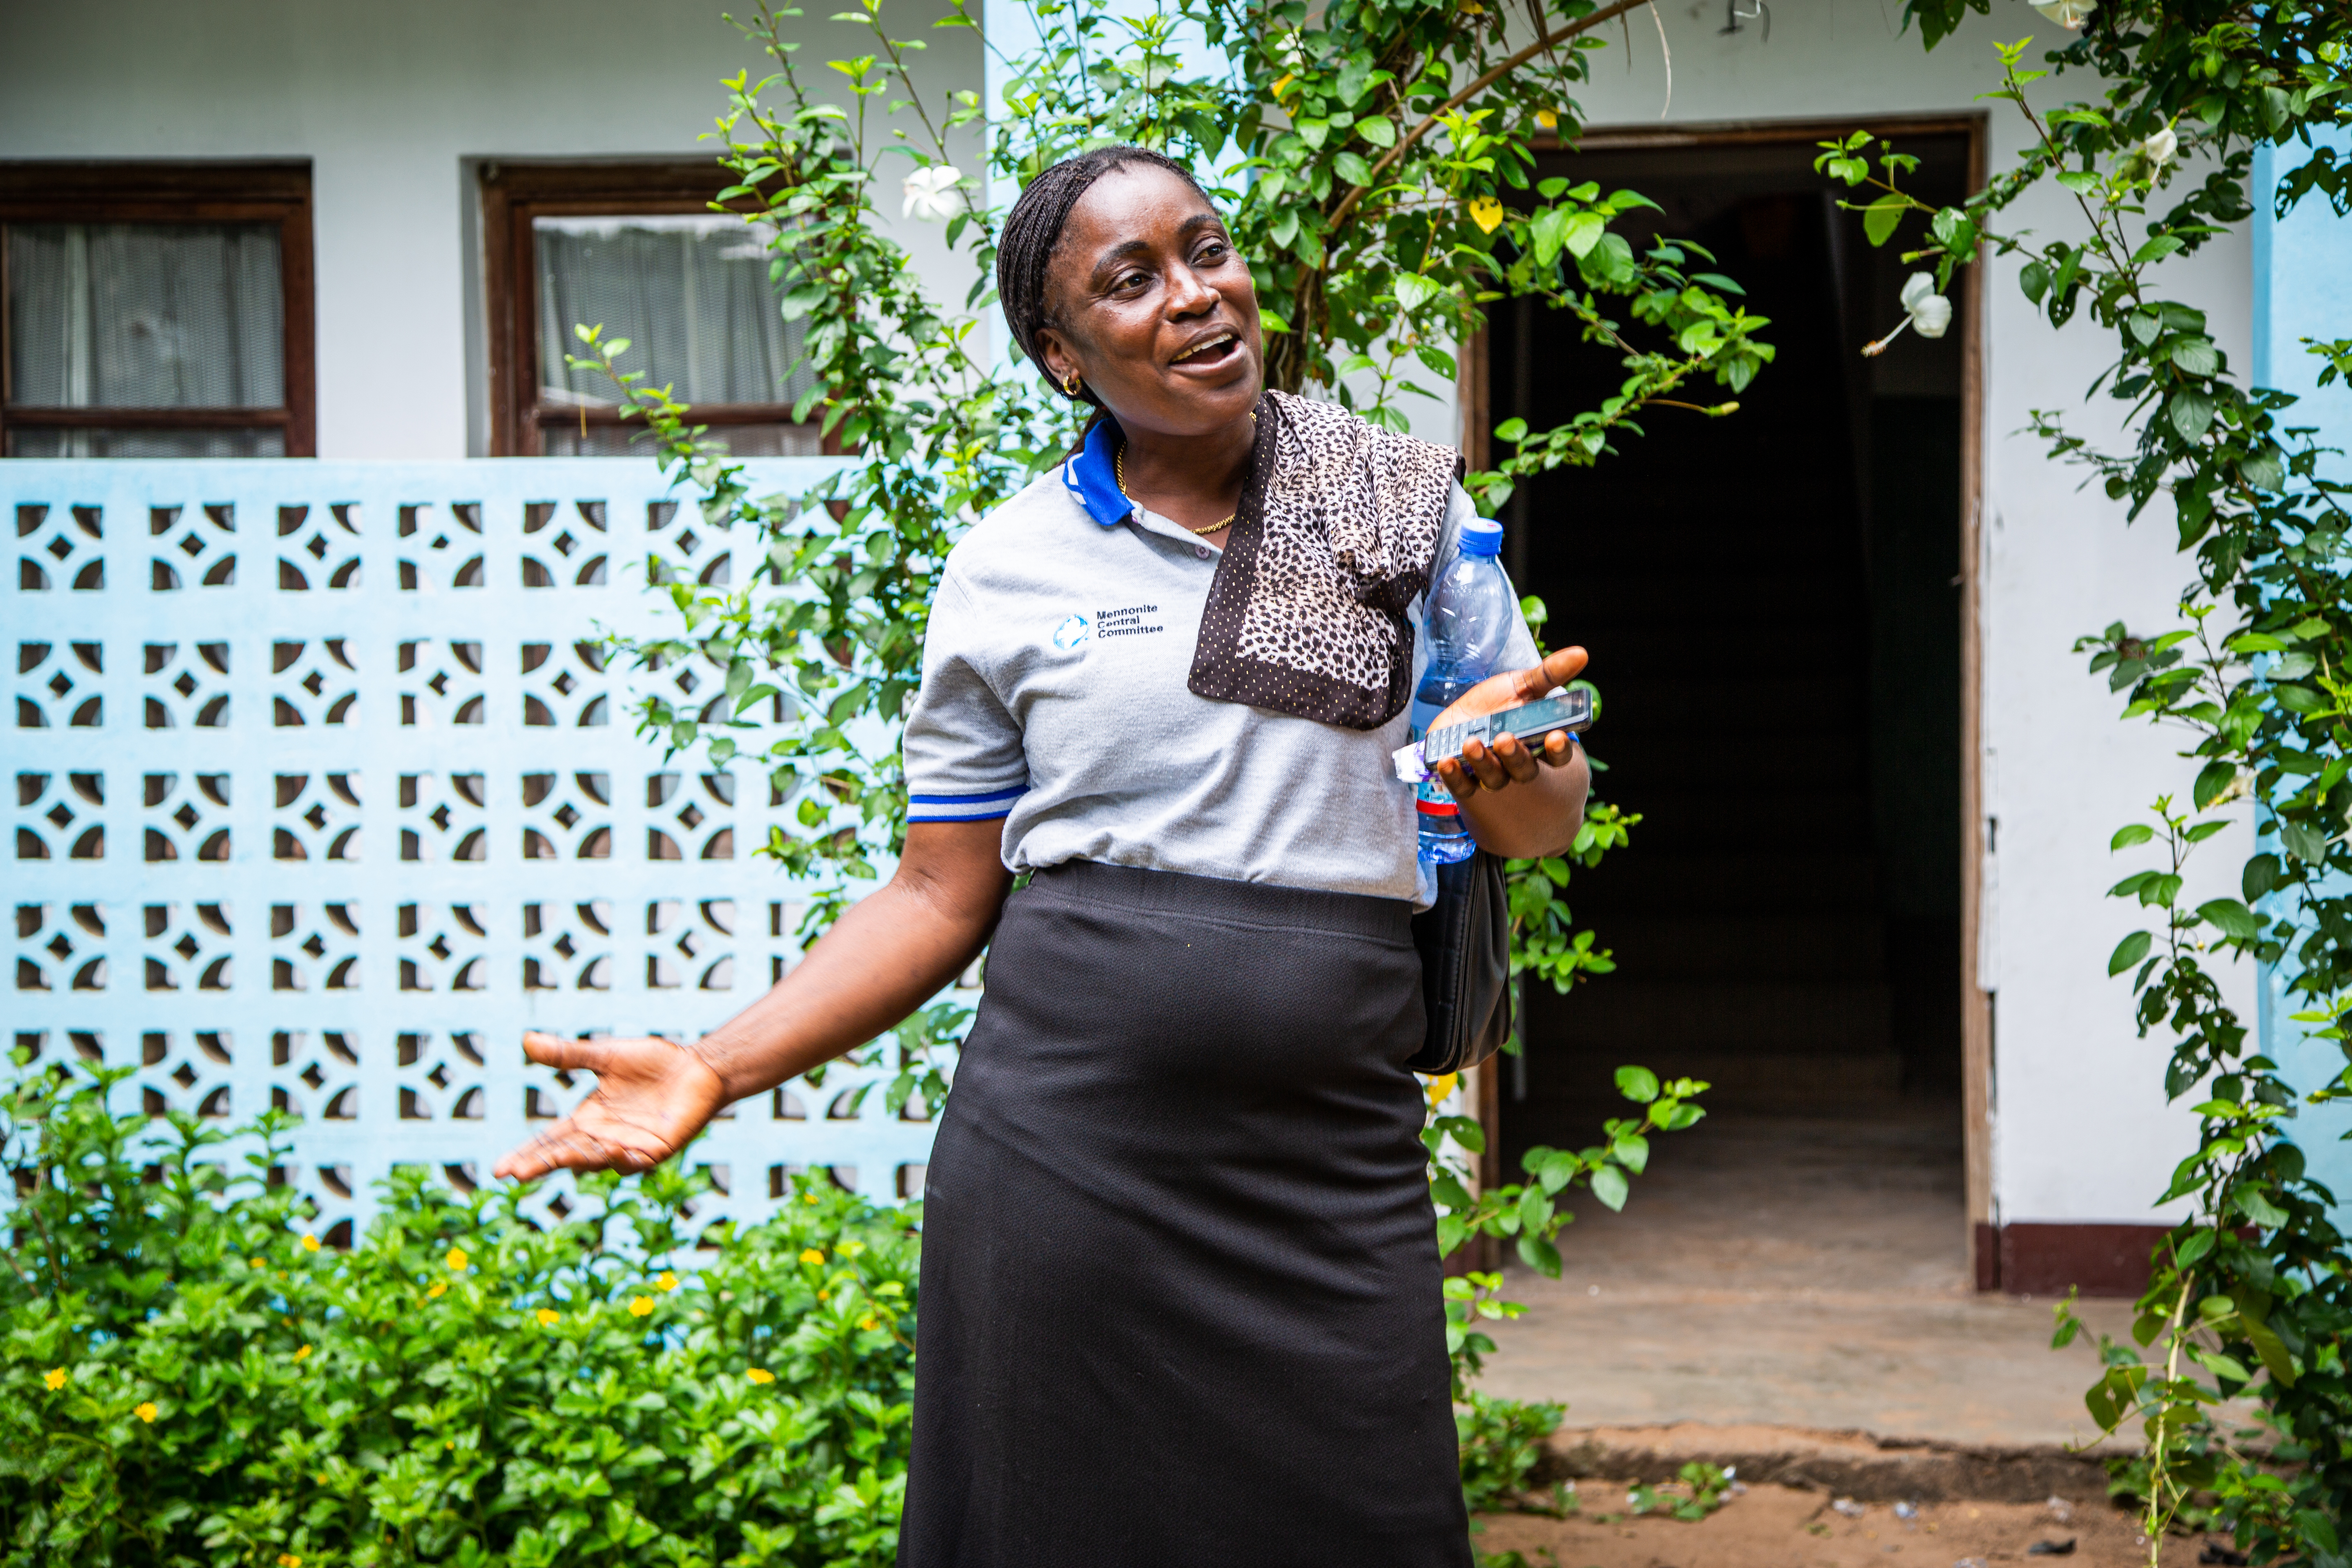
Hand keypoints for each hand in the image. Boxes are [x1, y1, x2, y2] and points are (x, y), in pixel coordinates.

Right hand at [490, 1031, 727, 1180]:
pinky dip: (623, 1158)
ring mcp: (629, 1148)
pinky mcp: (656, 1151)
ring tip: (558, 1157)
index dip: (525, 1155)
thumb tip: (526, 1040)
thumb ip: (568, 1054)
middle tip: (514, 1173)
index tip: (500, 1169)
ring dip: (578, 1159)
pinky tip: (612, 1151)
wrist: (698, 1066)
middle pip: (565, 1156)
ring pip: (597, 1161)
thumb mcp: (606, 1056)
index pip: (549, 1141)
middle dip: (541, 1165)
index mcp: (588, 1120)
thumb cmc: (653, 1062)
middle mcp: (604, 1139)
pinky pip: (636, 1161)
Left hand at [1431, 645, 1588, 801]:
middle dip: (1516, 755)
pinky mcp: (1464, 779)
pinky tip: (1445, 762)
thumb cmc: (1501, 703)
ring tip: (1471, 743)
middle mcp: (1519, 765)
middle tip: (1505, 738)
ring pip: (1494, 778)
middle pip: (1524, 769)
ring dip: (1483, 762)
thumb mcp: (1523, 685)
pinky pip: (1461, 784)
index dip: (1558, 749)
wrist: (1463, 718)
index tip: (1556, 737)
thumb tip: (1582, 653)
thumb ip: (1549, 674)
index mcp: (1540, 743)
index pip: (1557, 755)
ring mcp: (1492, 774)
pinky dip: (1454, 775)